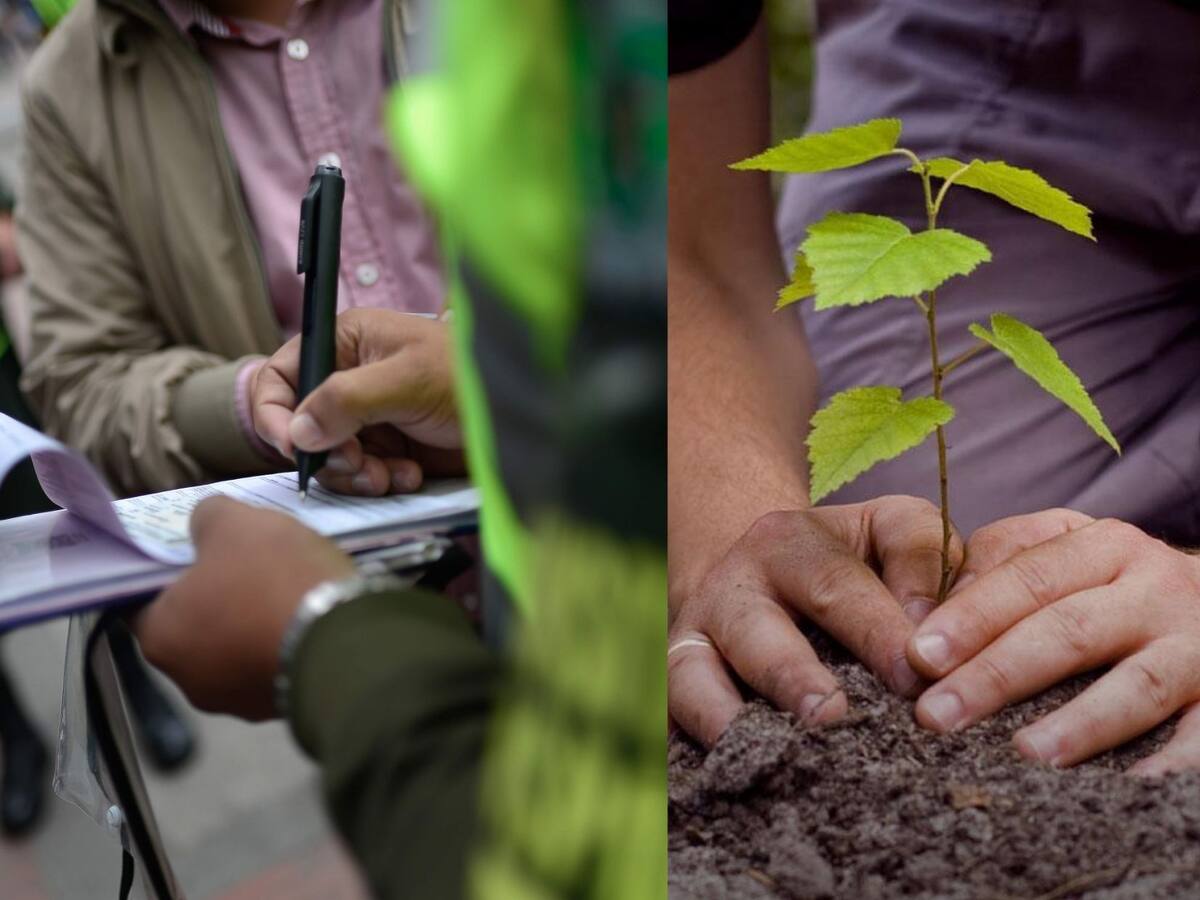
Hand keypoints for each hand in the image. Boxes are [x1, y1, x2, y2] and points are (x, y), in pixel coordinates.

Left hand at [134, 496, 354, 719]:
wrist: (343, 641)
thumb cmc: (272, 579)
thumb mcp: (235, 522)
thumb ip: (206, 517)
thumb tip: (202, 525)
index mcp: (160, 637)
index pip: (145, 601)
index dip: (172, 572)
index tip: (201, 553)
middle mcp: (188, 680)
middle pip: (194, 628)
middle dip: (218, 601)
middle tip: (250, 569)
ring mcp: (238, 702)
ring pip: (236, 652)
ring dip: (253, 627)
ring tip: (288, 594)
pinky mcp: (281, 709)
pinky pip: (274, 666)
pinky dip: (284, 646)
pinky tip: (309, 619)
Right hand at [252, 309, 464, 495]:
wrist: (524, 413)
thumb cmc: (469, 377)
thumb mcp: (405, 381)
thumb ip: (346, 400)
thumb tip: (298, 430)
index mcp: (347, 344)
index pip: (282, 376)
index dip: (276, 413)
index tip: (294, 448)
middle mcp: (351, 380)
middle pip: (303, 427)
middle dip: (327, 453)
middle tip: (358, 463)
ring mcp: (371, 417)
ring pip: (331, 457)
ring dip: (356, 474)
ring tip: (390, 475)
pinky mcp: (392, 448)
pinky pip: (363, 474)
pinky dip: (381, 481)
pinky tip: (410, 475)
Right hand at [668, 496, 962, 745]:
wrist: (761, 570)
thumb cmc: (849, 558)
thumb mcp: (888, 529)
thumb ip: (923, 557)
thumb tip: (928, 634)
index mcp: (788, 542)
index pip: (834, 584)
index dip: (875, 631)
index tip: (916, 676)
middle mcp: (731, 587)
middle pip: (756, 633)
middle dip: (793, 677)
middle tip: (833, 716)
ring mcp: (692, 638)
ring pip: (693, 677)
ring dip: (730, 719)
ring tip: (778, 752)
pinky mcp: (675, 686)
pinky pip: (675, 719)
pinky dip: (700, 747)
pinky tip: (738, 775)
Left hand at [907, 510, 1199, 773]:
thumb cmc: (1118, 584)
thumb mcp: (1069, 548)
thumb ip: (1002, 562)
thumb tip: (934, 608)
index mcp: (1105, 547)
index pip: (1029, 578)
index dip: (972, 616)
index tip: (920, 656)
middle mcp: (1155, 590)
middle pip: (1069, 630)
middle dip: (997, 674)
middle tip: (938, 714)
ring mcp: (1197, 647)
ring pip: (1138, 685)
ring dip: (1080, 723)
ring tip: (1024, 754)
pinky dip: (1170, 766)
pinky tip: (1127, 790)